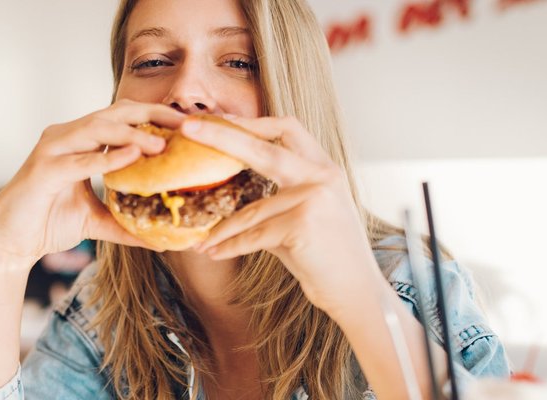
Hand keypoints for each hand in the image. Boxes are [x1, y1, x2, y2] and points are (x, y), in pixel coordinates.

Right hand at [0, 99, 180, 269]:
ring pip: (96, 130)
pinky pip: (78, 161)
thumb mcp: (96, 222)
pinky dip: (106, 158)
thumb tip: (164, 240)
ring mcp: (52, 150)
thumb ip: (126, 223)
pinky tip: (131, 158)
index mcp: (80, 141)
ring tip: (162, 144)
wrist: (9, 243)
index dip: (154, 117)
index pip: (122, 118)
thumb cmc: (47, 222)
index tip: (187, 125)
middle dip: (151, 115)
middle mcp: (66, 137)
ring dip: (131, 134)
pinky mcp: (42, 171)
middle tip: (184, 124)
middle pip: (114, 114)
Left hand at [184, 115, 382, 316]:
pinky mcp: (302, 225)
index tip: (219, 119)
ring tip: (199, 240)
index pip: (286, 128)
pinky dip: (230, 247)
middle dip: (222, 135)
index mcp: (324, 168)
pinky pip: (253, 236)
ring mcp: (313, 199)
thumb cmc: (327, 256)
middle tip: (188, 128)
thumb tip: (229, 188)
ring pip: (251, 209)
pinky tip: (213, 253)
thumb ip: (275, 196)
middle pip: (262, 147)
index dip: (251, 122)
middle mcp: (321, 177)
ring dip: (221, 229)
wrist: (358, 292)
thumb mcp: (306, 215)